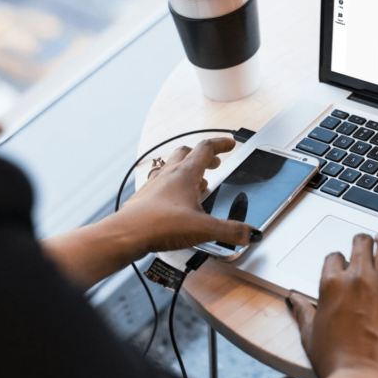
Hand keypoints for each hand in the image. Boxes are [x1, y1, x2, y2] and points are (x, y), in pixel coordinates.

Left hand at [115, 137, 256, 255]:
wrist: (126, 234)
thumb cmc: (160, 225)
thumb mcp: (204, 229)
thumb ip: (231, 231)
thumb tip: (251, 233)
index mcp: (185, 174)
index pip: (206, 148)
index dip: (221, 144)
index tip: (230, 143)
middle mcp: (168, 174)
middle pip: (186, 153)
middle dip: (203, 156)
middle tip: (214, 163)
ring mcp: (154, 185)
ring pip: (172, 166)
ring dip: (187, 169)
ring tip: (198, 183)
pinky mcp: (145, 198)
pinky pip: (160, 183)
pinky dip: (172, 185)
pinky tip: (176, 201)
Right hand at [289, 232, 377, 377]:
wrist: (361, 377)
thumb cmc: (335, 359)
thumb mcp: (309, 333)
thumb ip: (302, 311)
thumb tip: (294, 299)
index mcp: (331, 283)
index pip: (335, 256)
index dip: (339, 261)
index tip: (343, 269)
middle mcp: (357, 278)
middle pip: (361, 242)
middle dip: (361, 243)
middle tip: (365, 246)